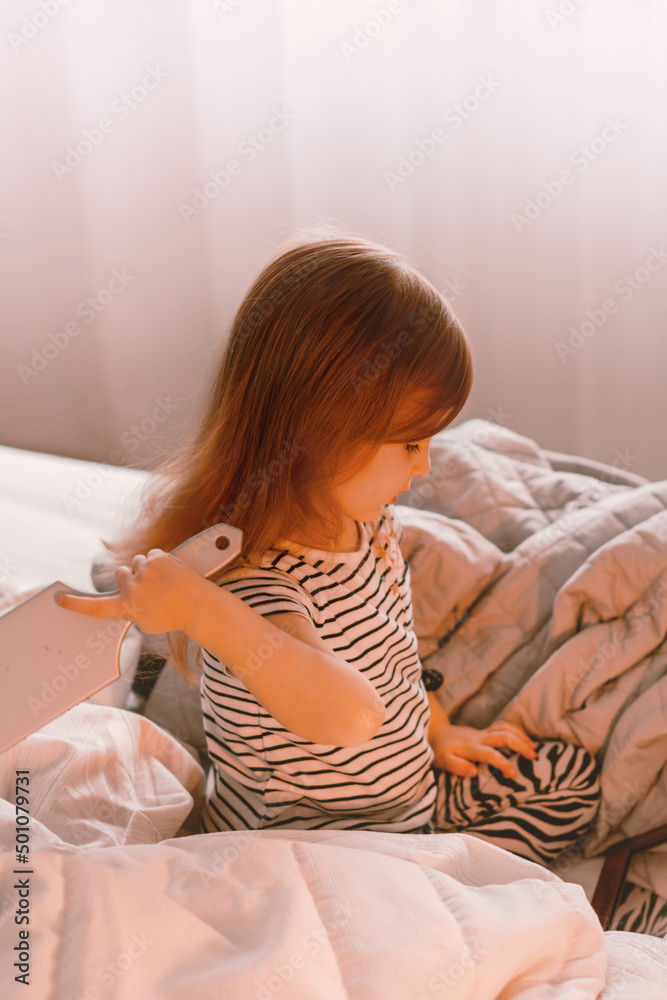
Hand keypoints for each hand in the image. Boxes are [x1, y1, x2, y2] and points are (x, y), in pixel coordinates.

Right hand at [56, 549, 205, 634]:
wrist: (198, 605)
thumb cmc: (173, 616)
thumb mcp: (146, 621)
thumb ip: (131, 608)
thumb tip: (125, 598)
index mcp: (128, 608)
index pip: (97, 607)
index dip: (76, 604)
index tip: (60, 600)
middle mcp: (133, 588)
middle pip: (120, 573)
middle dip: (131, 577)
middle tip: (149, 587)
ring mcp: (145, 571)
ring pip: (137, 562)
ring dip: (146, 568)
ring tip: (164, 582)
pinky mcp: (158, 557)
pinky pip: (152, 554)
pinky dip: (159, 561)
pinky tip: (170, 573)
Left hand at [429, 720, 536, 778]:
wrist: (435, 732)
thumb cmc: (439, 751)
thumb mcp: (442, 762)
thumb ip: (457, 767)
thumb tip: (474, 771)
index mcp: (469, 747)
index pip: (490, 754)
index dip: (503, 763)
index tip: (514, 774)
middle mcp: (478, 737)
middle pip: (502, 735)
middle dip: (520, 744)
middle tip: (533, 757)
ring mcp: (481, 732)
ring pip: (504, 728)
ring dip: (520, 736)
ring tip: (533, 747)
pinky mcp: (484, 730)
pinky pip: (502, 725)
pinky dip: (515, 729)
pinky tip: (524, 738)